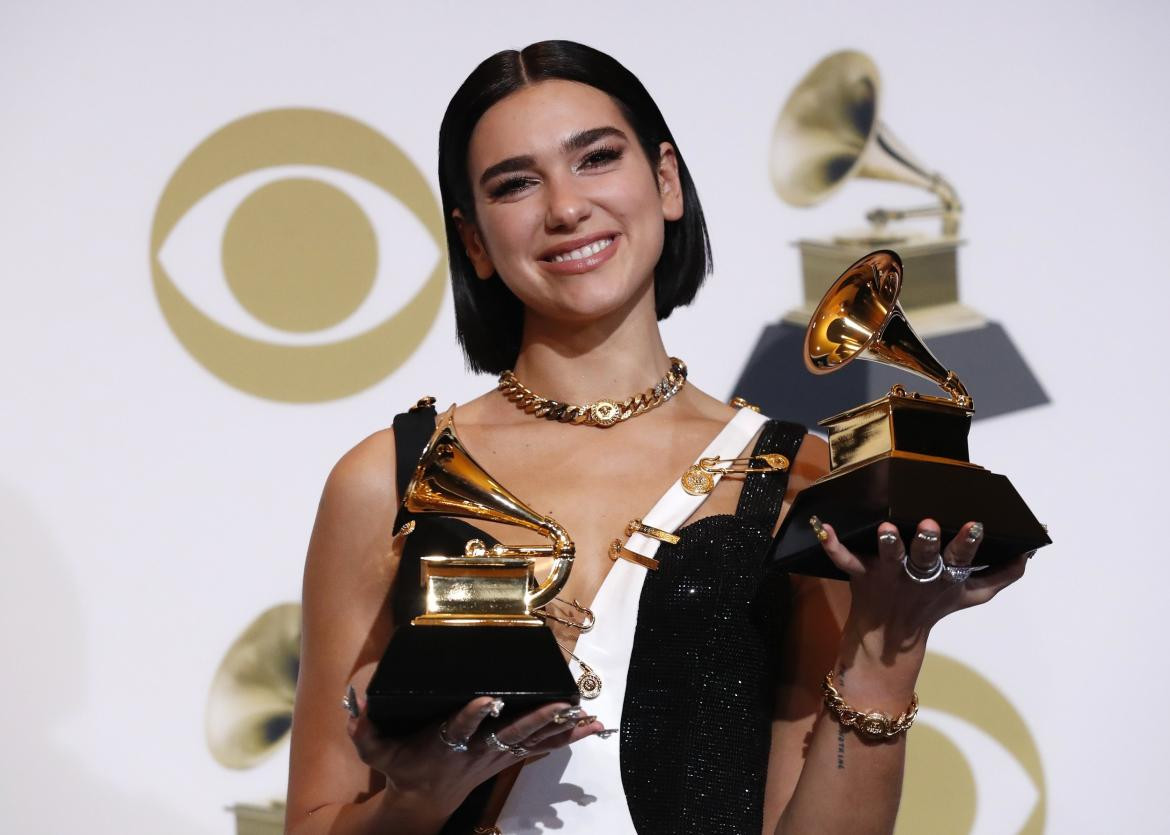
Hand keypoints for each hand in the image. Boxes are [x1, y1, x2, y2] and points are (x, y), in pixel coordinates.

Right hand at [346, 692, 602, 816]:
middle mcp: (477, 750)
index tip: (488, 699)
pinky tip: (588, 728)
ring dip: (561, 729)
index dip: (474, 714)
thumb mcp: (378, 752)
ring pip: (533, 741)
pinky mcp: (505, 758)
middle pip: (510, 734)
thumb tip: (351, 705)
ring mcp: (494, 756)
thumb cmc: (403, 769)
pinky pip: (540, 747)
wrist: (422, 803)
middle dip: (537, 720)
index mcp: (447, 743)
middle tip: (562, 706)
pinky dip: (565, 738)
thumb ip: (365, 730)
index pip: (460, 726)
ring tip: (589, 718)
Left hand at [815, 518, 1027, 663]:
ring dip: (887, 544)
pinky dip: (832, 544)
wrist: (890, 639)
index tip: (975, 525)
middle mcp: (917, 575)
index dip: (968, 544)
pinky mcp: (860, 574)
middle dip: (928, 543)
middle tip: (930, 526)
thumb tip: (1031, 552)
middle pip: (925, 559)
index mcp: (945, 576)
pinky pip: (843, 560)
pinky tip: (823, 526)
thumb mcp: (970, 596)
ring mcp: (887, 575)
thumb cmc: (932, 607)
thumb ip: (1001, 575)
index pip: (961, 559)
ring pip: (887, 558)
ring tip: (886, 528)